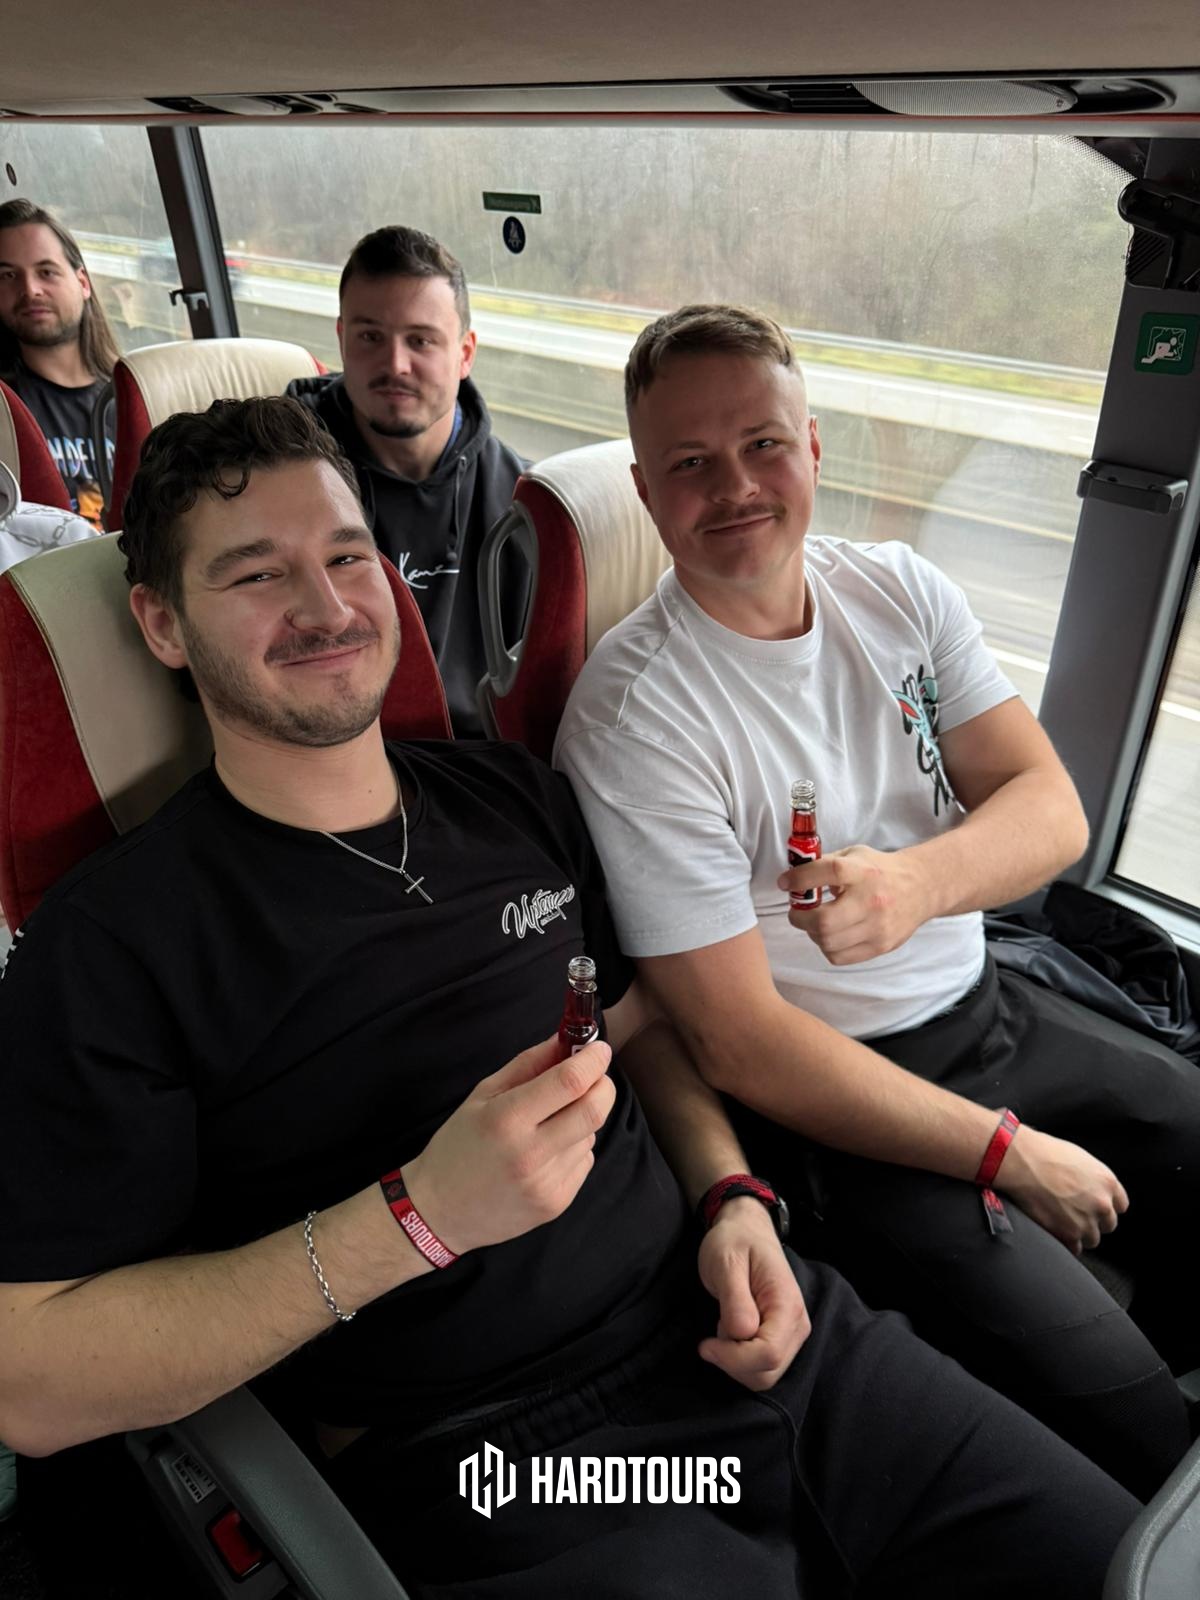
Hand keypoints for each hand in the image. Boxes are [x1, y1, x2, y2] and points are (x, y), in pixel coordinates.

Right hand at [402, 1035, 615, 1255]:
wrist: (440, 1212)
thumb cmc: (458, 1146)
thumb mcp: (483, 1094)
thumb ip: (528, 1063)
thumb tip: (564, 1040)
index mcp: (506, 1119)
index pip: (569, 1082)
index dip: (592, 1060)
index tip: (598, 1049)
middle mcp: (530, 1153)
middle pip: (594, 1110)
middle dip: (603, 1085)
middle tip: (595, 1076)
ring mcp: (546, 1183)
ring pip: (590, 1134)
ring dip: (581, 1119)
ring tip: (548, 1124)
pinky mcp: (556, 1204)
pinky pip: (584, 1160)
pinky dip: (574, 1146)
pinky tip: (545, 1152)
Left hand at [696, 1197, 810, 1389]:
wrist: (746, 1230)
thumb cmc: (734, 1242)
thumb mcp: (726, 1262)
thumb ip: (735, 1299)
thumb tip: (742, 1333)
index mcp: (787, 1305)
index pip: (768, 1354)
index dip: (733, 1358)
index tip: (705, 1344)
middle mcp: (797, 1325)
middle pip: (767, 1373)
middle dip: (732, 1363)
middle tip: (712, 1335)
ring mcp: (792, 1335)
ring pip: (764, 1376)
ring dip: (735, 1362)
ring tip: (724, 1325)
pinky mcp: (781, 1340)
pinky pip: (761, 1368)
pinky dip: (740, 1361)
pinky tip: (731, 1333)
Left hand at [777, 844, 932, 962]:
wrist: (921, 888)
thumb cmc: (881, 870)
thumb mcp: (855, 856)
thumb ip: (826, 864)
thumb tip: (793, 878)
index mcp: (863, 872)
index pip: (828, 872)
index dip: (800, 879)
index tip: (785, 883)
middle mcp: (871, 900)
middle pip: (824, 921)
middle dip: (800, 918)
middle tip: (797, 913)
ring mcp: (877, 927)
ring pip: (829, 942)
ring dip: (812, 934)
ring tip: (814, 924)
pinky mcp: (880, 946)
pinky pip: (840, 957)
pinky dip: (827, 948)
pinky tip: (831, 936)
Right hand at [995, 1125, 1127, 1251]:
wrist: (1022, 1162)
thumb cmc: (1044, 1153)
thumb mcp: (1079, 1159)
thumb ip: (1093, 1179)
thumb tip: (1090, 1189)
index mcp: (1107, 1182)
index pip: (1120, 1205)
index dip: (1106, 1206)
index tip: (1094, 1206)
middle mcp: (1102, 1203)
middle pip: (1108, 1224)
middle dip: (1093, 1220)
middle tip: (1074, 1213)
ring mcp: (1087, 1221)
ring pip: (1092, 1238)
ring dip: (1079, 1233)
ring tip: (1061, 1222)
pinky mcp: (1070, 1234)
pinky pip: (1076, 1248)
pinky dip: (1066, 1242)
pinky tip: (1055, 1230)